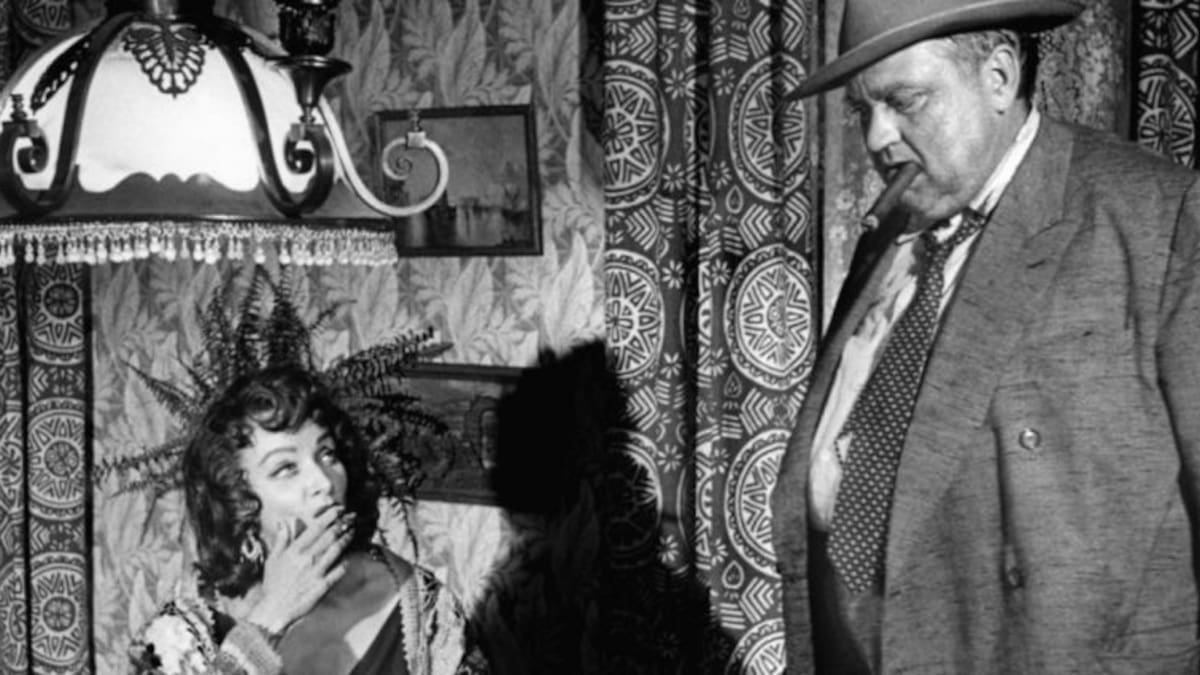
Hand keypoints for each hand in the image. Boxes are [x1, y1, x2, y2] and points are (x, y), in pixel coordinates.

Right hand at [245, 507, 352, 633]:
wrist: (275, 609)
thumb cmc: (273, 584)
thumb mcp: (273, 560)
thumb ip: (281, 540)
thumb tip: (284, 522)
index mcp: (295, 551)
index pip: (316, 528)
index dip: (329, 516)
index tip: (339, 509)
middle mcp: (307, 559)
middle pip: (330, 536)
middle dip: (343, 524)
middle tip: (351, 517)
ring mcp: (316, 572)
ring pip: (336, 550)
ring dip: (346, 538)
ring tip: (352, 530)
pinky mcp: (323, 585)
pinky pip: (338, 570)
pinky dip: (345, 562)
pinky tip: (349, 556)